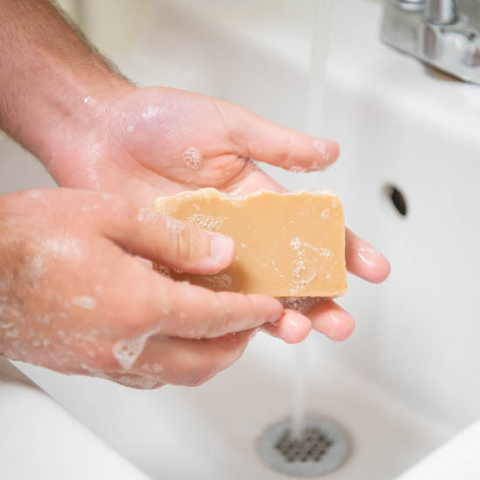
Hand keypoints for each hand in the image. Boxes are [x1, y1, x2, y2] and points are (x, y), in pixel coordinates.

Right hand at [0, 188, 285, 387]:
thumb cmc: (30, 236)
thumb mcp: (111, 215)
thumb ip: (174, 239)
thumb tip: (220, 255)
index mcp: (137, 305)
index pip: (215, 318)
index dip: (250, 313)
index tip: (268, 308)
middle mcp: (123, 345)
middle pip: (205, 360)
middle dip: (238, 342)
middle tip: (253, 322)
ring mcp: (103, 362)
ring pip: (178, 375)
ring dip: (209, 356)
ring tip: (222, 331)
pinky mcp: (86, 365)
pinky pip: (146, 377)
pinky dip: (175, 361)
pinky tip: (175, 339)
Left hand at [43, 86, 390, 342]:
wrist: (99, 133)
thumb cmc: (159, 121)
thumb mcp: (228, 126)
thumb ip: (278, 144)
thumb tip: (330, 152)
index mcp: (256, 200)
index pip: (309, 229)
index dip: (342, 249)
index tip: (371, 268)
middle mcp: (236, 233)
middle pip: (286, 273)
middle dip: (317, 299)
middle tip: (340, 322)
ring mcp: (204, 254)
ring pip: (249, 294)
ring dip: (277, 316)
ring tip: (299, 330)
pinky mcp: (171, 267)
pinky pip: (202, 299)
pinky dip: (223, 317)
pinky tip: (241, 330)